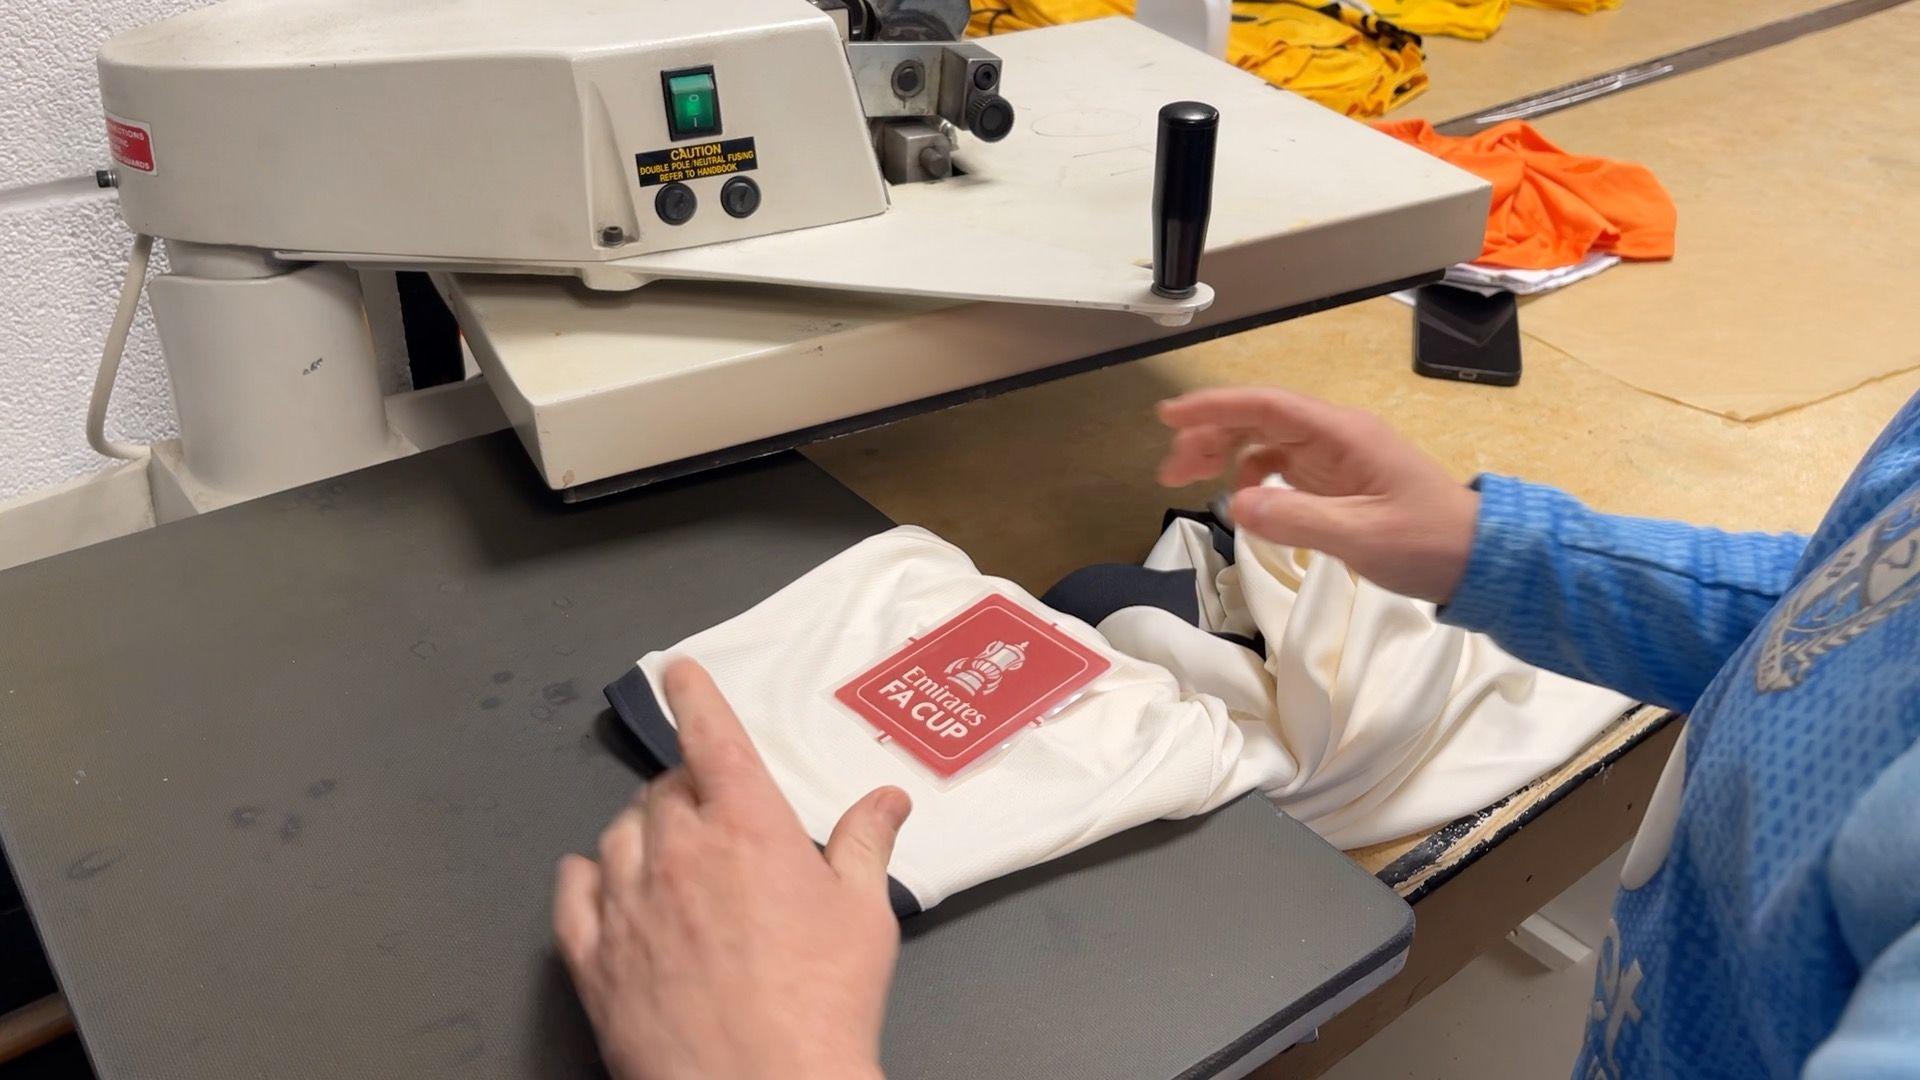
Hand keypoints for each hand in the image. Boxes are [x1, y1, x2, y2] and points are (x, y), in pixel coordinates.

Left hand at [554, 659, 910, 1079]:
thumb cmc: (822, 1004)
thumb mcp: (865, 915)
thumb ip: (866, 844)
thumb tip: (886, 800)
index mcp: (748, 828)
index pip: (712, 739)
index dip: (696, 697)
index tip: (681, 672)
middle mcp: (679, 852)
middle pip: (666, 790)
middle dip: (688, 790)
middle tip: (718, 819)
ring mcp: (629, 904)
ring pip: (617, 834)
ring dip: (641, 831)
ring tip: (669, 856)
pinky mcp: (595, 958)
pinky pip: (573, 895)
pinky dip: (584, 877)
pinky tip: (597, 880)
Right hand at [1156, 387, 1479, 603]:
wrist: (1479, 560)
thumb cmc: (1427, 543)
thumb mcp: (1362, 536)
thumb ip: (1298, 519)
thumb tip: (1235, 504)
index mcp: (1343, 435)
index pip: (1266, 406)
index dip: (1214, 407)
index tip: (1169, 416)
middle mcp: (1336, 436)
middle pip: (1259, 420)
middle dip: (1209, 436)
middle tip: (1170, 470)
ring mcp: (1337, 458)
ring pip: (1265, 442)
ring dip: (1225, 455)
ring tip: (1189, 484)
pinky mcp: (1338, 482)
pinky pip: (1282, 466)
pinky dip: (1252, 478)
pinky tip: (1242, 502)